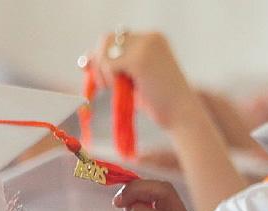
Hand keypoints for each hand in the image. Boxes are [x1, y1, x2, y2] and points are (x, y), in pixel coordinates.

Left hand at [84, 30, 204, 134]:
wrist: (182, 115)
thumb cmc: (160, 102)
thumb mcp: (134, 79)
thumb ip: (115, 67)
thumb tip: (86, 60)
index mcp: (153, 39)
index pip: (116, 39)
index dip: (103, 56)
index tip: (102, 78)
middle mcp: (151, 37)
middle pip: (107, 39)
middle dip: (99, 61)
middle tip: (104, 85)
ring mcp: (146, 46)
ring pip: (105, 49)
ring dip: (103, 70)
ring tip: (115, 88)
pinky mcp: (140, 60)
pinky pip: (109, 63)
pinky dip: (108, 78)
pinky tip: (120, 90)